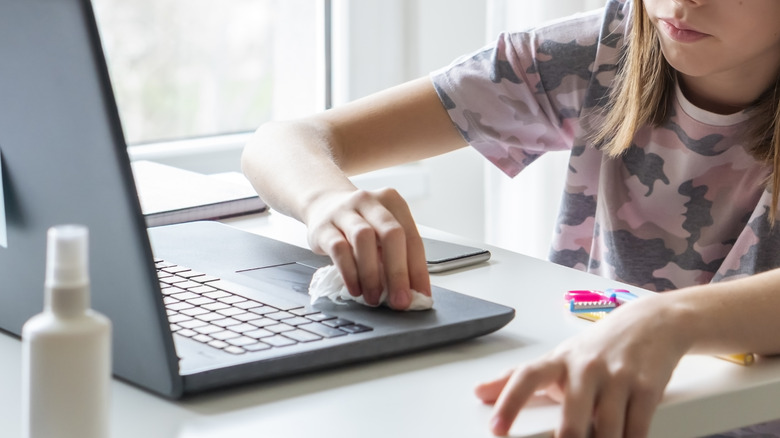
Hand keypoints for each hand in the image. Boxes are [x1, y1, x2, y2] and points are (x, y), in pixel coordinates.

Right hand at [304, 187, 430, 309]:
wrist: (323, 205)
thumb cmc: (360, 224)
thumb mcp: (381, 233)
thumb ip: (396, 256)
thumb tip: (409, 292)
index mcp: (392, 202)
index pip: (412, 237)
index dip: (418, 269)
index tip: (421, 296)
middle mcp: (370, 202)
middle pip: (391, 234)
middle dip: (398, 272)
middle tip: (400, 301)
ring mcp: (345, 211)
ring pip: (363, 238)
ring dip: (371, 274)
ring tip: (374, 298)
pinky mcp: (324, 226)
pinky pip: (338, 248)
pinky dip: (349, 273)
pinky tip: (355, 289)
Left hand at [475, 295, 689, 436]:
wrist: (653, 323)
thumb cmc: (598, 347)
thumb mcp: (558, 358)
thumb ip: (518, 378)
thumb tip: (478, 392)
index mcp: (560, 362)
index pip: (527, 378)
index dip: (509, 403)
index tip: (496, 429)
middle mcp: (587, 368)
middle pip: (572, 419)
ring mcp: (619, 379)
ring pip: (606, 432)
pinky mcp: (648, 389)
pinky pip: (636, 431)